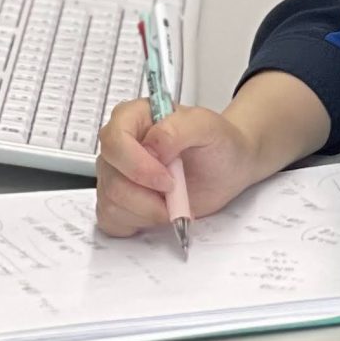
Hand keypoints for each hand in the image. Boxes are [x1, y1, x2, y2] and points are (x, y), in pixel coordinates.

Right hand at [94, 101, 265, 236]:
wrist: (227, 168)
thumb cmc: (217, 143)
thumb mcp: (208, 126)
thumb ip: (179, 128)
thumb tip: (151, 144)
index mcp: (134, 117)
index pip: (114, 140)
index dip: (137, 166)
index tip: (167, 179)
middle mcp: (119, 146)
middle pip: (112, 180)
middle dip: (147, 196)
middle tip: (176, 193)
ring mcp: (115, 175)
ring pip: (111, 204)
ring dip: (148, 211)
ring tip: (173, 201)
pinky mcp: (118, 202)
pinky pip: (112, 221)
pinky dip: (138, 223)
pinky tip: (159, 211)